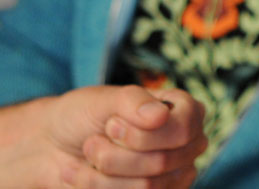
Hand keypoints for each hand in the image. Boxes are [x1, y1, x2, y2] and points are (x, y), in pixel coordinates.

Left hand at [2, 84, 205, 187]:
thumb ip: (133, 102)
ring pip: (146, 186)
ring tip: (86, 157)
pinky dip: (96, 188)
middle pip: (162, 162)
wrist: (52, 146)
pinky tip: (83, 175)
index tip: (111, 125)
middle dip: (114, 155)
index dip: (142, 135)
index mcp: (185, 111)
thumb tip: (160, 116)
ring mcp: (173, 175)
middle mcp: (187, 144)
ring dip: (102, 174)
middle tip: (91, 142)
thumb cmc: (83, 116)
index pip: (182, 130)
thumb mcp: (104, 99)